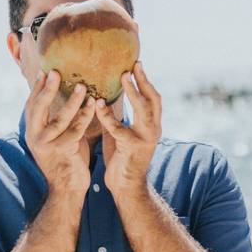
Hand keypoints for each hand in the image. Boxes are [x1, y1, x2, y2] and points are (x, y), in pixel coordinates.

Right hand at [24, 69, 95, 195]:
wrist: (67, 190)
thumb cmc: (66, 160)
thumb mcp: (57, 138)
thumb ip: (56, 120)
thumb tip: (64, 97)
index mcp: (32, 132)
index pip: (32, 106)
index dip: (37, 88)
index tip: (44, 71)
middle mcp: (35, 138)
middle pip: (38, 108)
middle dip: (47, 89)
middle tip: (55, 72)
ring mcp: (47, 146)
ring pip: (59, 119)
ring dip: (71, 101)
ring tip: (81, 86)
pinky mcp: (62, 152)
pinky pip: (75, 130)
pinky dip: (84, 117)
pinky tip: (92, 105)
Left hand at [95, 61, 160, 196]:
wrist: (127, 187)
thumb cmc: (122, 159)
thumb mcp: (122, 134)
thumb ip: (119, 117)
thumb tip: (107, 98)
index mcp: (152, 125)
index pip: (153, 98)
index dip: (146, 81)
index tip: (137, 64)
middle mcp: (153, 129)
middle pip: (153, 99)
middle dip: (144, 80)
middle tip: (135, 64)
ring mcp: (146, 138)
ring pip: (143, 109)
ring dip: (133, 91)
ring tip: (123, 76)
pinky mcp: (132, 148)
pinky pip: (119, 128)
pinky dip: (108, 116)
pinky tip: (98, 105)